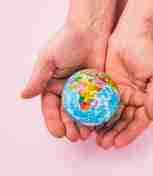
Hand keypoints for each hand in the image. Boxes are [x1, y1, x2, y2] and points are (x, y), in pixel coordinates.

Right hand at [21, 24, 108, 141]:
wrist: (90, 31)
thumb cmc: (66, 42)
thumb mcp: (48, 59)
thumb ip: (38, 79)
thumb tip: (23, 96)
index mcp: (52, 86)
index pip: (50, 108)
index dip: (53, 121)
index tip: (58, 133)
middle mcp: (67, 90)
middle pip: (67, 113)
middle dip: (69, 127)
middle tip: (74, 138)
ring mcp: (84, 91)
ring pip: (82, 112)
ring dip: (83, 125)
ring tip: (85, 136)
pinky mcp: (98, 88)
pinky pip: (97, 104)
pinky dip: (97, 115)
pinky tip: (99, 125)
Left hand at [96, 34, 152, 148]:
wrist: (131, 33)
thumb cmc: (148, 52)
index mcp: (145, 99)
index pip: (138, 121)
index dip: (129, 133)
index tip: (118, 143)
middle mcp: (132, 99)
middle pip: (123, 122)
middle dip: (114, 134)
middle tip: (104, 144)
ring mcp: (118, 94)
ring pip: (111, 116)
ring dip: (104, 128)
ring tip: (96, 139)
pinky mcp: (106, 86)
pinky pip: (100, 103)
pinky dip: (96, 114)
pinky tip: (89, 123)